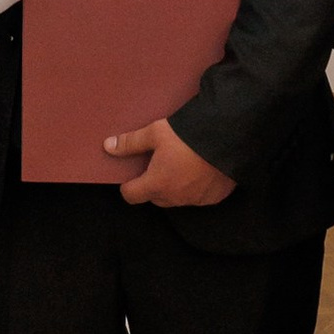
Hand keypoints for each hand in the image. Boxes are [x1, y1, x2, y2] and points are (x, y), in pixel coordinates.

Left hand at [103, 116, 236, 208]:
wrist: (226, 137)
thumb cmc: (185, 136)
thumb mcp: (154, 133)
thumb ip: (130, 143)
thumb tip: (108, 146)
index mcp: (156, 184)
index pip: (131, 196)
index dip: (128, 186)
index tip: (131, 175)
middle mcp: (175, 198)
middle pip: (155, 198)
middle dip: (153, 185)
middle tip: (158, 163)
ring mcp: (196, 200)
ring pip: (177, 198)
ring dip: (175, 187)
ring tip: (181, 164)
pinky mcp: (214, 197)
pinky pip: (199, 197)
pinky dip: (196, 187)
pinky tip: (201, 169)